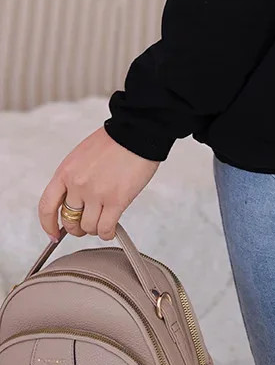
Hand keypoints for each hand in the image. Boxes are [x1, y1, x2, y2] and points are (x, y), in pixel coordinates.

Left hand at [39, 126, 160, 241]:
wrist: (138, 130)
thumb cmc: (115, 140)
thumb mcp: (82, 156)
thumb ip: (74, 178)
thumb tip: (73, 201)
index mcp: (66, 171)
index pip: (47, 207)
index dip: (48, 225)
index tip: (54, 233)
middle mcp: (78, 184)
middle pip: (69, 221)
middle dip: (77, 227)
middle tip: (86, 225)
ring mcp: (96, 193)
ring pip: (88, 227)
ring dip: (95, 228)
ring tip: (103, 221)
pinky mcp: (116, 200)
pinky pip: (106, 228)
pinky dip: (108, 232)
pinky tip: (112, 228)